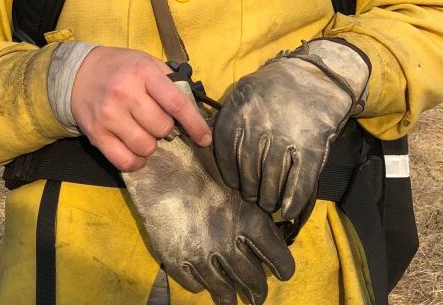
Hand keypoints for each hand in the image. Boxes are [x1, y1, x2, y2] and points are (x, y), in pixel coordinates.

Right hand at [71, 46, 210, 171]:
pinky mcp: (96, 135)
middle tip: (157, 120)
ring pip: (146, 147)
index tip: (205, 138)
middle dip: (166, 129)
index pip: (176, 103)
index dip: (195, 124)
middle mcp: (126, 94)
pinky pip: (124, 161)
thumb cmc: (120, 67)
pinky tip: (136, 151)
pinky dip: (136, 162)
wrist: (79, 73)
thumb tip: (194, 107)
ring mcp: (109, 116)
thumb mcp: (146, 62)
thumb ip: (169, 81)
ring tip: (144, 132)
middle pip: (162, 128)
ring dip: (151, 145)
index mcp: (143, 74)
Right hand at [123, 87, 293, 304]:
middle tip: (258, 297)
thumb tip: (272, 205)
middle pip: (252, 281)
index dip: (283, 268)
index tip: (283, 272)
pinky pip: (193, 285)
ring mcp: (201, 254)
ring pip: (222, 291)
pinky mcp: (175, 258)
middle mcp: (229, 243)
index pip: (278, 258)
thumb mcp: (235, 171)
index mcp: (250, 220)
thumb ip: (253, 195)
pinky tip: (202, 282)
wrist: (159, 157)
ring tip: (232, 302)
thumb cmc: (200, 154)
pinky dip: (200, 286)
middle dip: (257, 292)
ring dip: (229, 299)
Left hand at [213, 39, 369, 221]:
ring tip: (269, 202)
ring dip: (269, 199)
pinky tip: (288, 209)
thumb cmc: (277, 86)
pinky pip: (298, 183)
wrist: (317, 74)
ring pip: (271, 183)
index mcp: (239, 112)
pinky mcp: (311, 148)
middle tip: (254, 196)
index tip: (235, 183)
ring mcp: (286, 139)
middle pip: (248, 173)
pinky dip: (292, 200)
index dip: (230, 174)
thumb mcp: (246, 92)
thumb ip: (230, 117)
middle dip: (250, 190)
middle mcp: (259, 127)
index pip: (225, 154)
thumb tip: (207, 140)